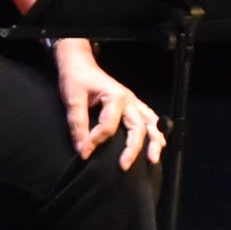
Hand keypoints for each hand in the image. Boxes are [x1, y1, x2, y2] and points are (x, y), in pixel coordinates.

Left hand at [54, 41, 163, 170]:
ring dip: (153, 142)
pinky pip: (150, 118)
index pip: (108, 126)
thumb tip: (82, 148)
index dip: (95, 141)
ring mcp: (133, 102)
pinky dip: (156, 131)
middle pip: (137, 128)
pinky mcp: (133, 105)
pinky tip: (158, 144)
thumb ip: (77, 124)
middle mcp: (129, 100)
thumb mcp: (72, 100)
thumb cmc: (76, 79)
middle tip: (123, 165)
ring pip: (151, 124)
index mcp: (115, 97)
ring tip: (153, 160)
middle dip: (132, 149)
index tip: (83, 152)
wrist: (80, 64)